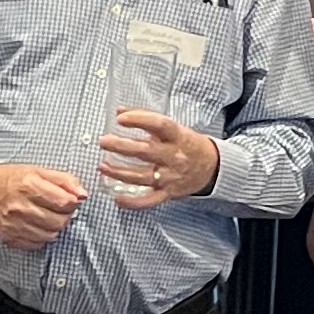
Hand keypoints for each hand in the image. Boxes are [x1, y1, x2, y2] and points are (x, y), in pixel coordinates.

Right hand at [0, 160, 88, 248]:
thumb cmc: (15, 178)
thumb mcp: (41, 171)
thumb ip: (65, 180)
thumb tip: (83, 194)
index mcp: (29, 186)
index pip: (64, 202)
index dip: (73, 203)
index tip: (71, 200)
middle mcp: (19, 207)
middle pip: (59, 221)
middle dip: (65, 216)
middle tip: (60, 210)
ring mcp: (13, 224)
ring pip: (50, 235)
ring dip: (55, 227)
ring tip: (48, 217)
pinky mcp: (9, 236)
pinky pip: (36, 244)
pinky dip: (42, 236)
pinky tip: (37, 225)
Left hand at [98, 110, 219, 210]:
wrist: (211, 167)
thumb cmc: (188, 144)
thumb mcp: (174, 127)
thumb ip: (146, 118)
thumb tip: (120, 111)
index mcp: (177, 136)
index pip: (159, 125)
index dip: (139, 120)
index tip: (121, 118)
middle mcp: (174, 157)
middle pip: (145, 151)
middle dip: (121, 146)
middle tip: (104, 141)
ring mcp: (170, 177)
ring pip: (141, 176)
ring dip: (119, 172)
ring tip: (103, 166)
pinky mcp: (168, 193)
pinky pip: (148, 200)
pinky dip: (132, 202)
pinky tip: (118, 199)